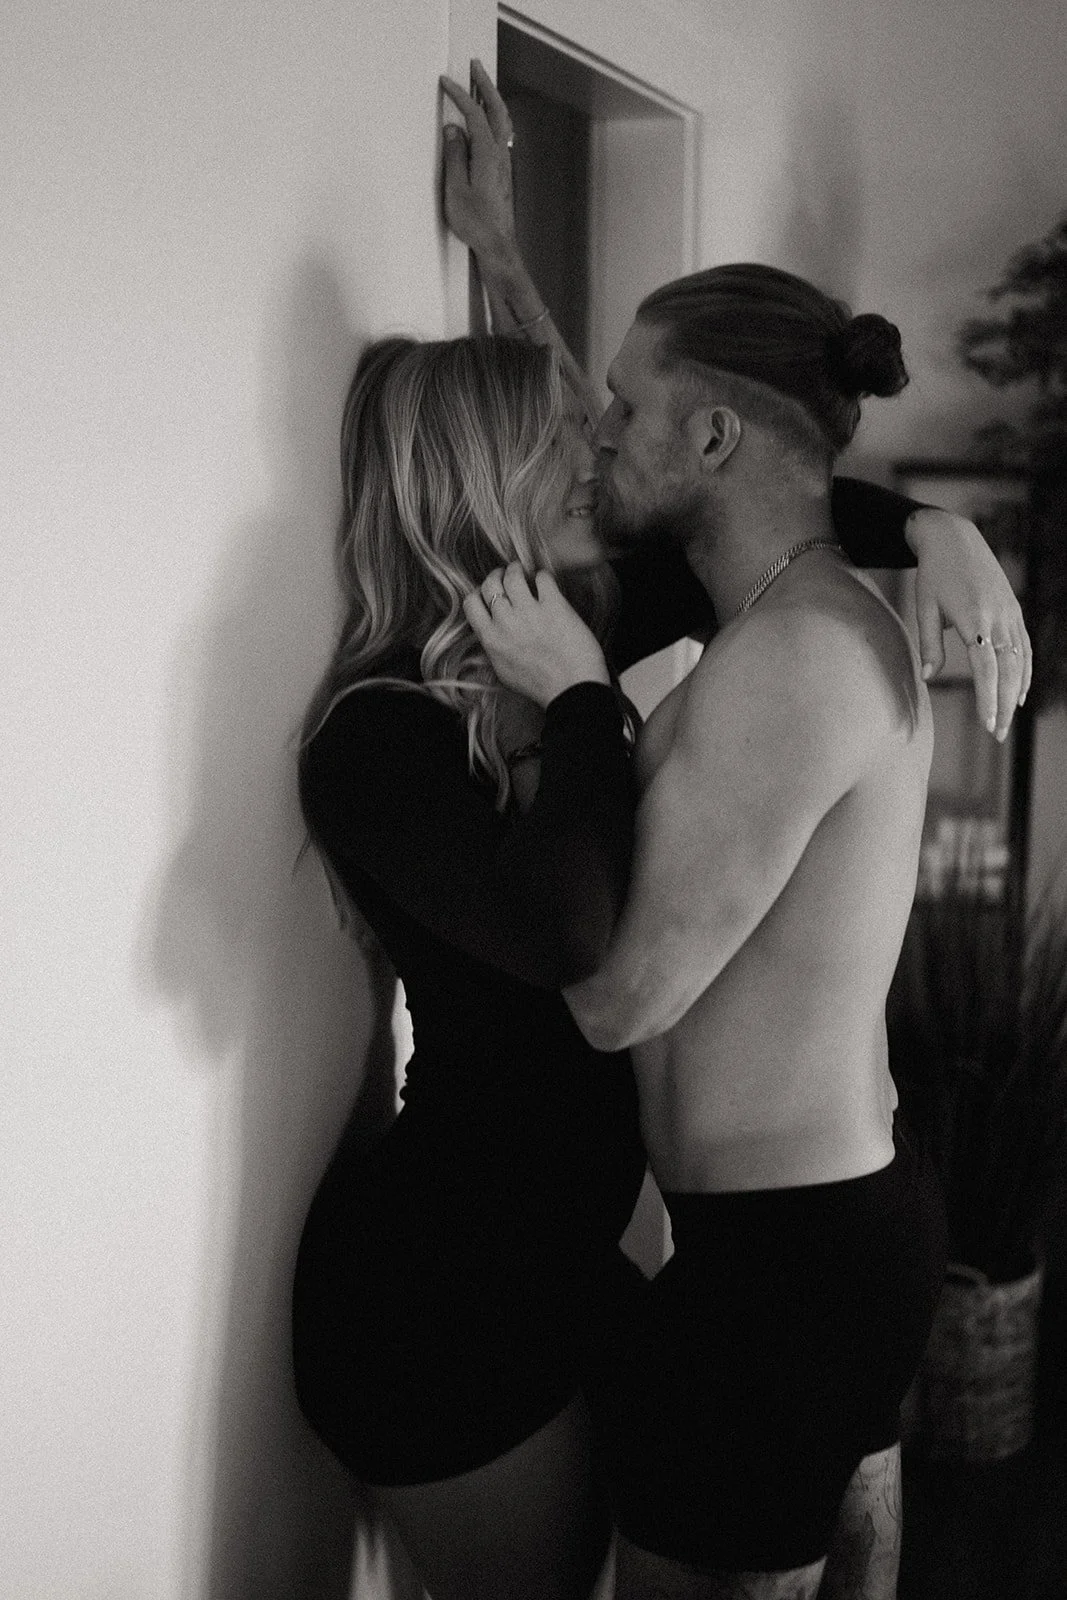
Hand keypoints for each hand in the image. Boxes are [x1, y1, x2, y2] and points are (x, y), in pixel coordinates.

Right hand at [441, 60, 518, 266]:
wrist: (497, 245)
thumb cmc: (476, 223)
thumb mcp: (456, 189)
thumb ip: (454, 156)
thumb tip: (453, 131)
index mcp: (487, 154)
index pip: (475, 114)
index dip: (460, 94)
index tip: (446, 81)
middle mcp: (500, 154)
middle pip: (497, 110)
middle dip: (486, 85)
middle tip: (475, 66)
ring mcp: (504, 163)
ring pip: (503, 121)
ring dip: (493, 99)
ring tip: (482, 86)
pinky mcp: (503, 172)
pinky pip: (502, 135)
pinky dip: (495, 117)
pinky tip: (489, 120)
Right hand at [463, 564, 610, 706]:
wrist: (572, 691)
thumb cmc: (541, 687)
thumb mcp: (504, 672)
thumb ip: (495, 648)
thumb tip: (493, 634)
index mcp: (491, 639)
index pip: (470, 603)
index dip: (479, 593)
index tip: (489, 593)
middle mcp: (506, 622)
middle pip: (490, 584)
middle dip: (497, 576)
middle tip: (506, 575)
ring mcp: (530, 612)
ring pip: (513, 575)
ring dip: (517, 569)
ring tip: (525, 572)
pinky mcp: (554, 605)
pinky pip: (542, 578)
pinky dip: (542, 576)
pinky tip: (546, 583)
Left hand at [908, 507, 1031, 739]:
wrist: (954, 538)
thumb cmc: (933, 574)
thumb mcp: (924, 607)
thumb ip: (930, 643)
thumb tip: (929, 677)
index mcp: (975, 619)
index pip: (987, 669)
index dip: (989, 699)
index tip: (987, 724)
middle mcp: (999, 618)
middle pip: (1009, 670)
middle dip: (1005, 705)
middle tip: (997, 734)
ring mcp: (1011, 614)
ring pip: (1021, 661)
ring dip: (1016, 693)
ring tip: (1007, 720)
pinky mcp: (1015, 610)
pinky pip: (1024, 646)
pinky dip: (1025, 671)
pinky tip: (1020, 692)